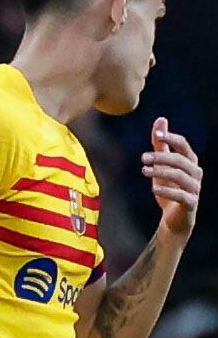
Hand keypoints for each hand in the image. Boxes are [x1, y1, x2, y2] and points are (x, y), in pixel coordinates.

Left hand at [141, 117, 201, 238]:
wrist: (174, 217)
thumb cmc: (169, 186)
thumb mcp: (162, 164)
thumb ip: (161, 144)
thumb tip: (161, 120)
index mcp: (190, 161)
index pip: (184, 145)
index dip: (172, 138)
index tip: (157, 134)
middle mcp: (195, 173)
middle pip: (180, 160)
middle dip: (162, 157)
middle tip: (143, 157)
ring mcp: (194, 188)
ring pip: (180, 176)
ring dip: (161, 172)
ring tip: (144, 171)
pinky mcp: (190, 203)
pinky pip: (181, 195)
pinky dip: (167, 191)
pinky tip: (153, 188)